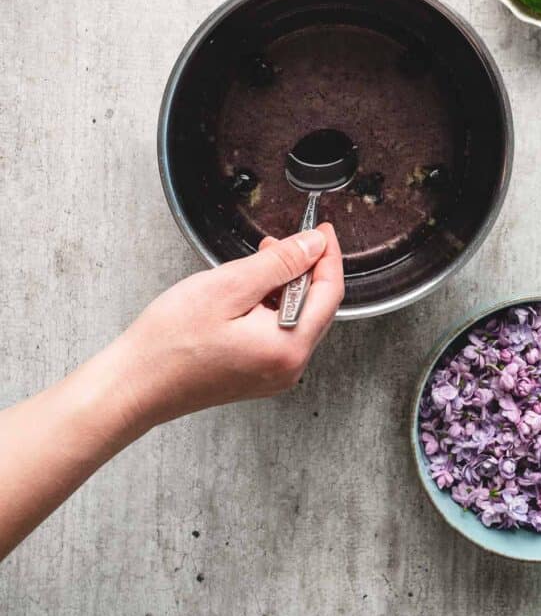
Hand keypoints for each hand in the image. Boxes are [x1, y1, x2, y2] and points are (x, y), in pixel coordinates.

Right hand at [115, 223, 343, 427]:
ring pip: (298, 319)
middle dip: (306, 269)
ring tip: (260, 263)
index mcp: (287, 347)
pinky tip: (248, 292)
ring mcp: (273, 375)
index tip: (322, 229)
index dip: (327, 255)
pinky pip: (278, 333)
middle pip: (318, 307)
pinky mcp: (256, 376)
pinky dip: (271, 306)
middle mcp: (288, 367)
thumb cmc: (170, 343)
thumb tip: (313, 246)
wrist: (134, 386)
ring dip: (285, 286)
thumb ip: (279, 263)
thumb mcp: (229, 287)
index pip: (330, 292)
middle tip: (285, 241)